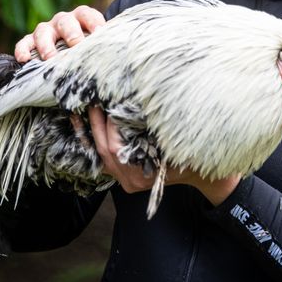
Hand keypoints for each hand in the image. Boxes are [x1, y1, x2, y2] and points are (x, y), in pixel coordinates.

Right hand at [14, 5, 105, 62]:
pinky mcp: (32, 41)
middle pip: (65, 22)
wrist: (74, 48)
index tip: (100, 32)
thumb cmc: (89, 47)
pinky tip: (24, 60)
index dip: (94, 22)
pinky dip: (23, 50)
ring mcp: (46, 30)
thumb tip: (113, 68)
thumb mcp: (97, 44)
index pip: (88, 15)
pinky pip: (24, 43)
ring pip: (43, 32)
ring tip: (50, 58)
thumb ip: (103, 50)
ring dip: (46, 45)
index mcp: (81, 17)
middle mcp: (63, 21)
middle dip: (71, 33)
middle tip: (76, 45)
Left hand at [86, 106, 240, 206]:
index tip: (111, 103)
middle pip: (105, 151)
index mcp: (144, 174)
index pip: (117, 147)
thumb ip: (156, 126)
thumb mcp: (178, 139)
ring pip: (100, 157)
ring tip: (80, 112)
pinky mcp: (123, 176)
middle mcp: (131, 181)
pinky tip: (83, 126)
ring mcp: (125, 181)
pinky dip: (92, 143)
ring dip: (90, 133)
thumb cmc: (193, 153)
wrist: (201, 173)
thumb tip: (136, 100)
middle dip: (97, 125)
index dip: (111, 124)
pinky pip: (102, 160)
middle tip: (93, 102)